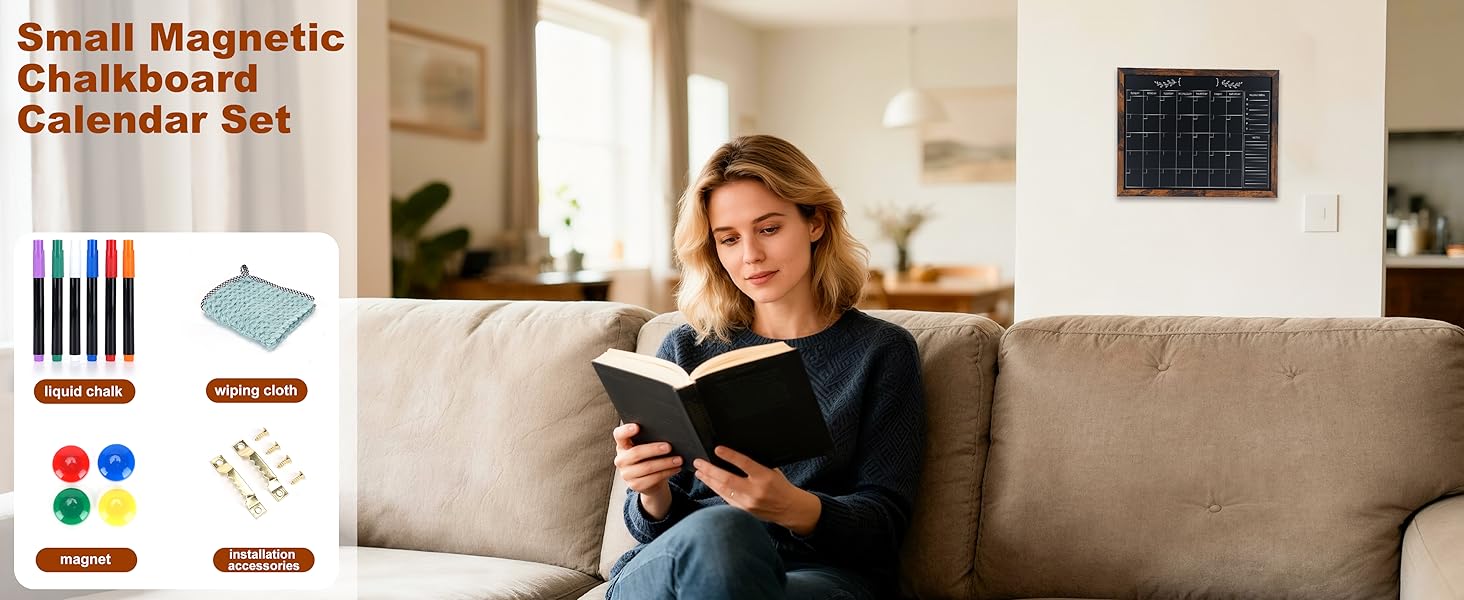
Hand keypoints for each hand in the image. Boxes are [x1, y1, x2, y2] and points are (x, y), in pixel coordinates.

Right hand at [612, 423, 681, 519]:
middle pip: (636, 453)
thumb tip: (668, 432)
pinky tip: (675, 468)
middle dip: (654, 449)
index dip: (626, 430)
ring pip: (647, 467)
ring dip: (665, 463)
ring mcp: (626, 474)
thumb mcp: (646, 446)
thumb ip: (650, 439)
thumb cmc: (649, 457)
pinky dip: (667, 472)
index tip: (637, 426)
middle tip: (669, 447)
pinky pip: (653, 478)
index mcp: (622, 445)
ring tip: (678, 459)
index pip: (619, 435)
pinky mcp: (635, 485)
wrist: (649, 481)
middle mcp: (621, 459)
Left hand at [693, 446, 821, 534]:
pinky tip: (710, 483)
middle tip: (699, 462)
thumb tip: (733, 457)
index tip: (717, 449)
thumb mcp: (772, 471)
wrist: (790, 508)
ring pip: (723, 490)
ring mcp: (748, 503)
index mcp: (765, 477)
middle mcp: (755, 491)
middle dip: (710, 470)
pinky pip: (726, 499)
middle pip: (727, 479)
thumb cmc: (780, 486)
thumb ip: (755, 465)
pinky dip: (716, 490)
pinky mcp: (744, 512)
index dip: (729, 456)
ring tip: (699, 472)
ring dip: (709, 480)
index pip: (744, 464)